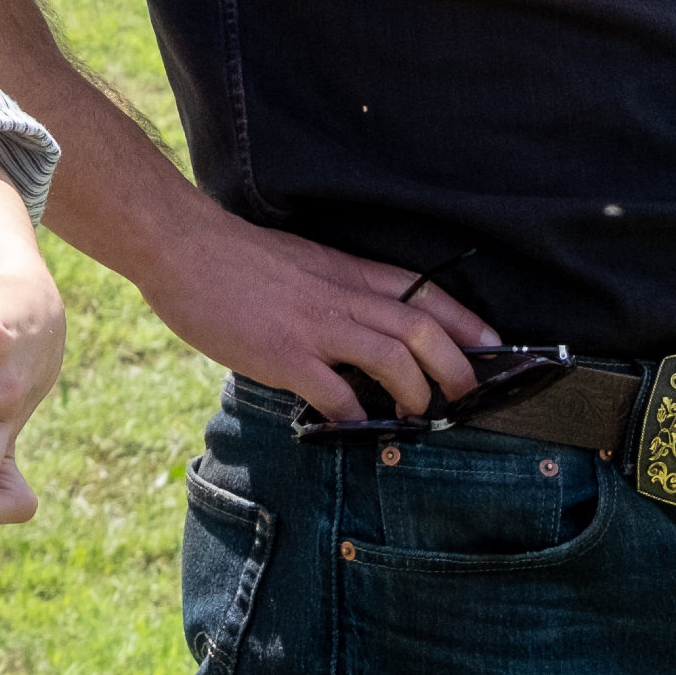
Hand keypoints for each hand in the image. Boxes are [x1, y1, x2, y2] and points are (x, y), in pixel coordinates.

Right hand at [139, 207, 490, 422]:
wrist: (183, 245)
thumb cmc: (234, 257)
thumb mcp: (300, 262)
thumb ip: (331, 291)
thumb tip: (353, 328)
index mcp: (346, 271)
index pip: (423, 293)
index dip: (465, 323)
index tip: (492, 348)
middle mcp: (341, 296)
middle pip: (421, 327)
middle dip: (456, 366)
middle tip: (465, 396)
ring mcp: (315, 326)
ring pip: (392, 357)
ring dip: (416, 392)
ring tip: (418, 415)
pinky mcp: (284, 354)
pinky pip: (336, 392)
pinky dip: (356, 416)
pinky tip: (357, 428)